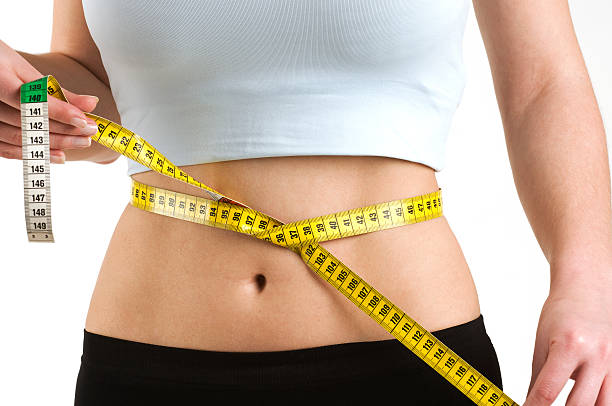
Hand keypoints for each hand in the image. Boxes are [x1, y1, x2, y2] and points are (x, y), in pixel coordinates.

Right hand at [0, 39, 98, 163]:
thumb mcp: (23, 68)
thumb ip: (55, 89)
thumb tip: (92, 103)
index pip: (30, 99)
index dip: (59, 112)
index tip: (84, 121)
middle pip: (27, 122)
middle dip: (63, 130)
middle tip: (90, 133)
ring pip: (18, 138)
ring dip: (53, 144)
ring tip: (80, 143)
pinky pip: (5, 149)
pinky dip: (33, 154)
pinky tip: (57, 155)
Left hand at [524, 262, 611, 405]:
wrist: (588, 289)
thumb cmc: (562, 310)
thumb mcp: (542, 340)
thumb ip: (538, 374)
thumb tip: (531, 400)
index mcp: (570, 347)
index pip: (548, 390)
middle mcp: (597, 357)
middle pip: (580, 404)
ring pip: (604, 405)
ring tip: (568, 405)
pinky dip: (599, 400)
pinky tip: (585, 399)